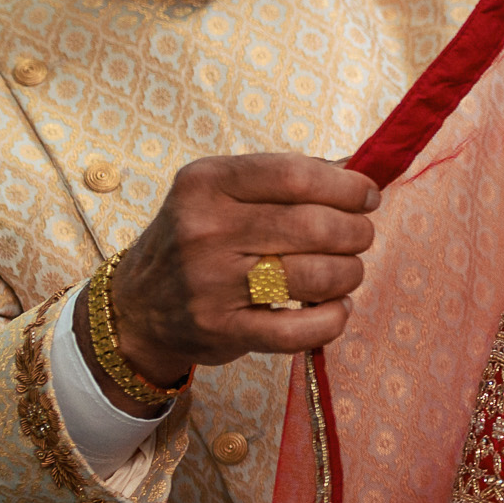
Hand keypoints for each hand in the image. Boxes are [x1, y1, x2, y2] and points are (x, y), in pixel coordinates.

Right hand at [97, 154, 380, 400]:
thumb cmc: (198, 239)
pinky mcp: (223, 330)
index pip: (295, 176)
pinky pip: (301, 329)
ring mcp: (211, 283)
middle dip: (356, 232)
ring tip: (346, 272)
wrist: (137, 307)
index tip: (367, 197)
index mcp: (207, 183)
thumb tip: (357, 172)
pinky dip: (333, 319)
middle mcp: (204, 230)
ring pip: (317, 275)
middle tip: (359, 237)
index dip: (346, 187)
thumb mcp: (220, 193)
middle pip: (315, 226)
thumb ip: (284, 179)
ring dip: (350, 274)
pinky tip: (335, 308)